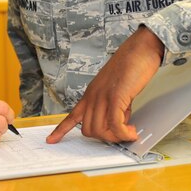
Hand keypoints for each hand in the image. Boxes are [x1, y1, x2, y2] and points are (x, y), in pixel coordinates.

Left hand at [47, 26, 163, 143]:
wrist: (139, 49)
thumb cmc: (130, 66)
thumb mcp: (115, 89)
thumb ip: (113, 106)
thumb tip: (118, 123)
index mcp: (90, 94)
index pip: (71, 116)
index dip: (60, 130)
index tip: (51, 140)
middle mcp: (93, 96)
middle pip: (88, 130)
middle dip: (106, 137)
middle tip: (121, 133)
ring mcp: (102, 96)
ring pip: (100, 130)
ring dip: (116, 137)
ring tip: (129, 131)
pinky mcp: (116, 97)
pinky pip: (115, 125)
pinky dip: (124, 133)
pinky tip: (132, 132)